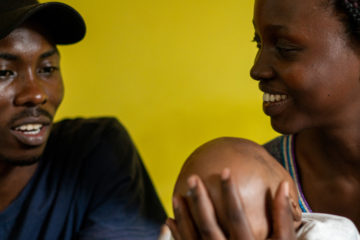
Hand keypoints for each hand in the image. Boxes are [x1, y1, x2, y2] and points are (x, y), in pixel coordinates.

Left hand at [167, 169, 296, 239]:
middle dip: (199, 200)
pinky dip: (177, 235)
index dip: (230, 191)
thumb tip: (284, 186)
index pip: (235, 214)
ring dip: (183, 216)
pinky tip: (170, 219)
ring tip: (177, 195)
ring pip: (193, 237)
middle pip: (209, 224)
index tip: (225, 170)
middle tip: (192, 179)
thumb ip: (283, 217)